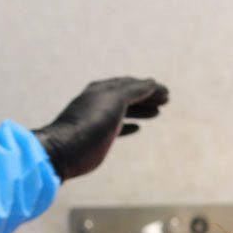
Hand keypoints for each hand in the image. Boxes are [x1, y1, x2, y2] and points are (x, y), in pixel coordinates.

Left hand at [33, 77, 168, 181]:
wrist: (67, 150)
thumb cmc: (91, 123)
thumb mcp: (115, 100)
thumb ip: (134, 90)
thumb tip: (151, 82)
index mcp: (102, 89)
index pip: (130, 83)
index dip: (149, 87)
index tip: (166, 92)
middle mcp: (99, 101)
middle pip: (128, 95)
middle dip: (147, 97)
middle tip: (166, 101)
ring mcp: (97, 119)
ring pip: (124, 111)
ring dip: (141, 110)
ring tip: (157, 113)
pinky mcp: (96, 136)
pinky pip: (116, 127)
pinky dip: (129, 125)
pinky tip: (138, 128)